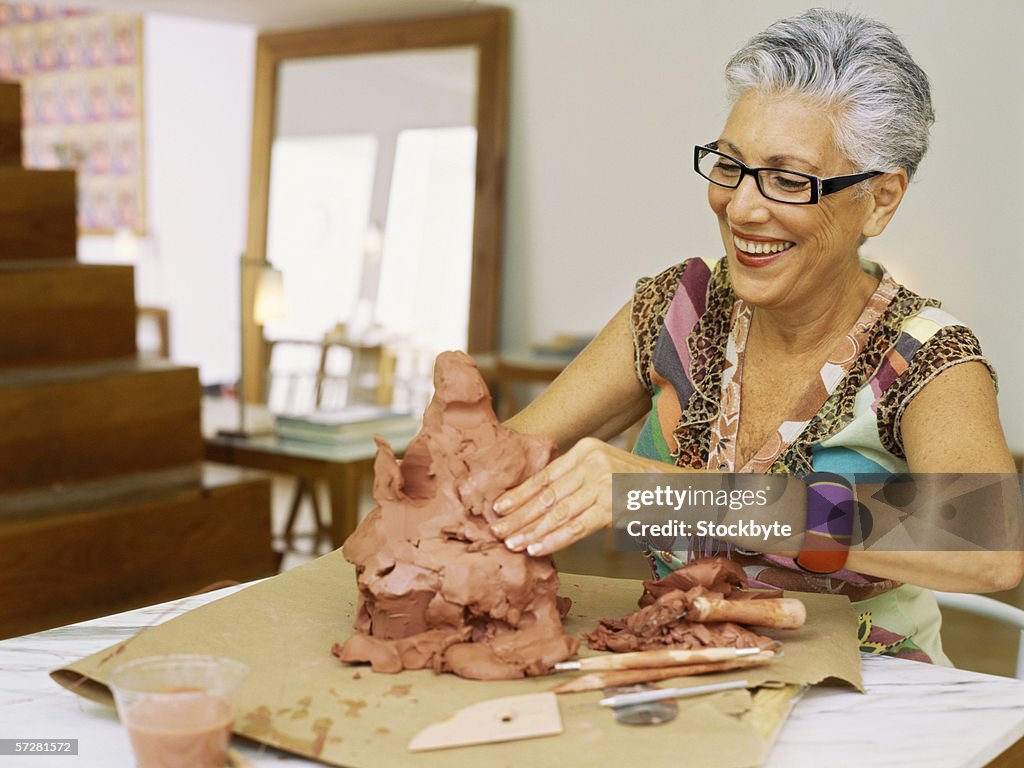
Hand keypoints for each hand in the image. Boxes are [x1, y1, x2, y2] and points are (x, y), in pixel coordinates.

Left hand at [490, 437, 658, 555]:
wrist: (680, 490)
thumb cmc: (638, 484)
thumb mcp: (605, 469)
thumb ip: (576, 479)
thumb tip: (538, 502)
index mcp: (585, 449)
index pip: (545, 475)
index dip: (520, 493)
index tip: (498, 507)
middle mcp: (592, 462)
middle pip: (547, 494)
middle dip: (519, 515)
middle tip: (497, 531)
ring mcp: (604, 483)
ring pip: (558, 512)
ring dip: (532, 531)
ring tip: (513, 543)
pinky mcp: (614, 507)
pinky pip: (578, 527)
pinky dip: (555, 539)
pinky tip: (538, 549)